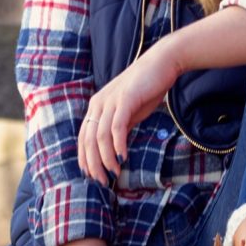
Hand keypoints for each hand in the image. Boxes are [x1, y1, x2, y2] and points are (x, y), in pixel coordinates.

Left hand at [77, 41, 179, 184]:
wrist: (162, 64)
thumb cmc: (146, 88)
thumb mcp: (128, 111)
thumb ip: (119, 127)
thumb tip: (114, 150)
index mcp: (96, 106)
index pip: (83, 137)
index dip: (85, 158)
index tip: (91, 176)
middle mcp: (98, 103)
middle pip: (88, 139)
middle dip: (93, 164)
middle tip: (102, 181)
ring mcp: (111, 101)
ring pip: (101, 136)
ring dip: (105, 158)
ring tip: (113, 173)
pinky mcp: (125, 99)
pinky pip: (117, 127)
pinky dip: (118, 145)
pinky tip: (122, 157)